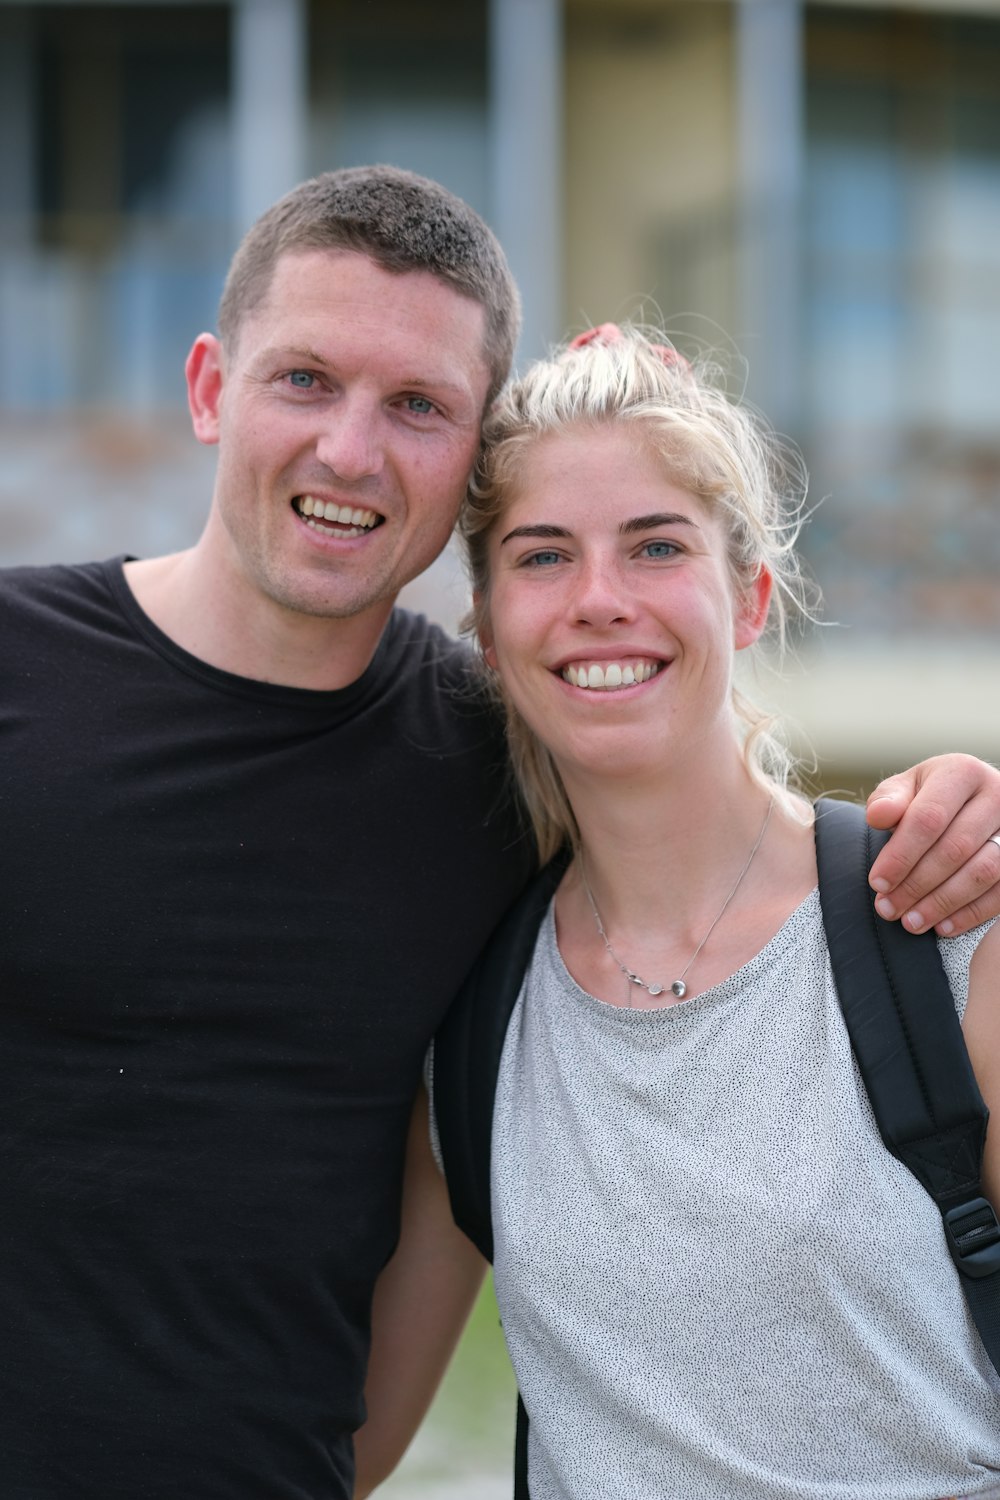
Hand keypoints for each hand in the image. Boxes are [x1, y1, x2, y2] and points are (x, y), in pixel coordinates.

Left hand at [866, 754, 999, 935]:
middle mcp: (997, 795)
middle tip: (888, 909)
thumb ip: (888, 800)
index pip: (928, 818)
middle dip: (916, 884)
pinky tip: (943, 927)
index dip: (901, 855)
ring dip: (943, 902)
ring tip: (911, 922)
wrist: (970, 800)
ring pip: (983, 872)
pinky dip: (972, 913)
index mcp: (962, 773)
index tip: (877, 883)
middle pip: (955, 848)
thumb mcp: (907, 789)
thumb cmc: (930, 796)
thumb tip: (879, 816)